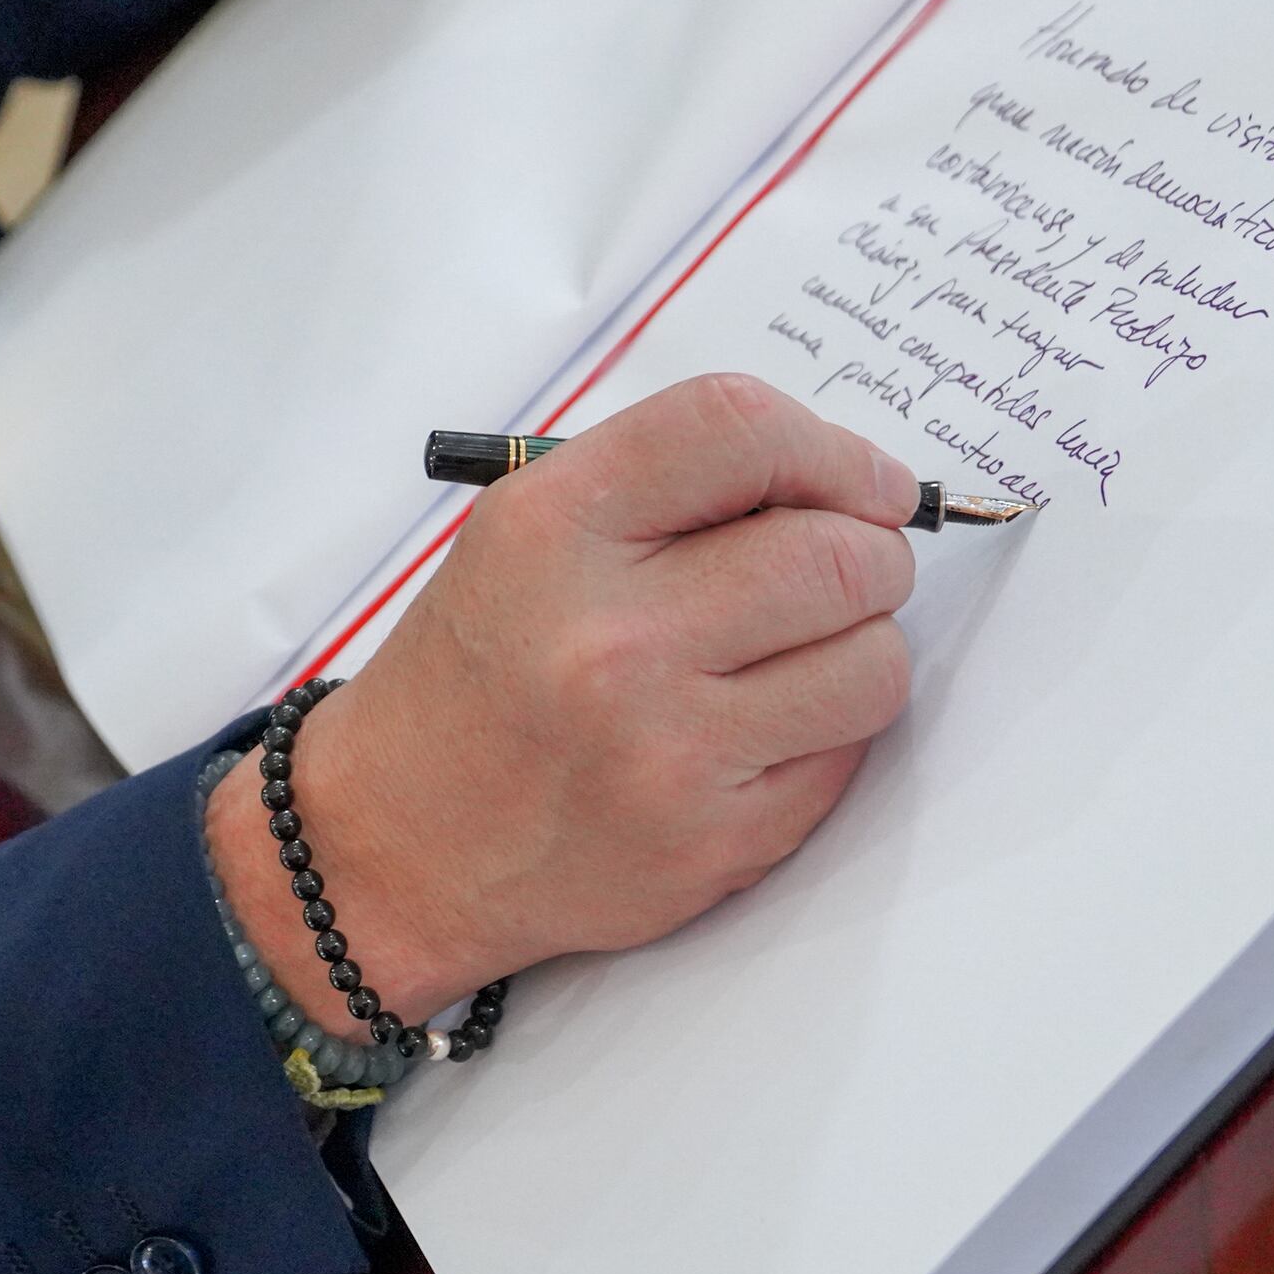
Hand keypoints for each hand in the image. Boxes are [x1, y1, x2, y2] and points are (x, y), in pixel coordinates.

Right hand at [204, 375, 919, 1028]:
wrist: (400, 839)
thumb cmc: (481, 669)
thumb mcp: (527, 532)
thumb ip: (671, 485)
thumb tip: (846, 483)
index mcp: (555, 529)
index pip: (740, 431)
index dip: (835, 450)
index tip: (867, 483)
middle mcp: (611, 638)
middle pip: (837, 557)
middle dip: (869, 555)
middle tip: (847, 570)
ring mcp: (668, 750)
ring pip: (872, 664)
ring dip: (862, 647)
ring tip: (798, 654)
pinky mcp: (714, 842)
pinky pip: (848, 758)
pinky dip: (828, 733)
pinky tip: (758, 730)